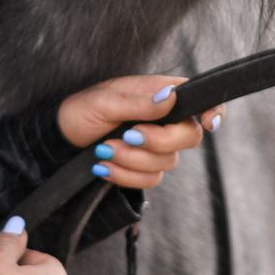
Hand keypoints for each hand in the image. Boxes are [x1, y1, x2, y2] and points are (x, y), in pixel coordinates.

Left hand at [55, 75, 224, 189]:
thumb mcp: (104, 101)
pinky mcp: (143, 168)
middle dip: (158, 141)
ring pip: (167, 162)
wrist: (61, 141)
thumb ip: (139, 102)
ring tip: (104, 150)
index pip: (199, 98)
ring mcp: (155, 145)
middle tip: (129, 135)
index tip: (208, 123)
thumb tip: (171, 96)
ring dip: (132, 159)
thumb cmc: (80, 111)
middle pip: (190, 136)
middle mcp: (163, 119)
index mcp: (158, 94)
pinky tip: (104, 166)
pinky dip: (125, 175)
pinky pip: (150, 180)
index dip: (213, 110)